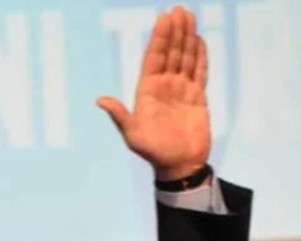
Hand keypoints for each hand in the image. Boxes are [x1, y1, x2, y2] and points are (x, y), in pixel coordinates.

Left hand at [97, 6, 209, 180]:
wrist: (178, 165)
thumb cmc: (152, 152)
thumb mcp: (132, 133)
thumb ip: (119, 114)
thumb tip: (100, 99)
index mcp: (147, 90)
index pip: (154, 57)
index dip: (159, 38)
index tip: (164, 18)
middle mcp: (163, 86)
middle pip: (170, 53)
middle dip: (174, 31)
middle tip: (178, 9)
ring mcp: (181, 90)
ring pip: (185, 58)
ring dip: (187, 38)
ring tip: (190, 16)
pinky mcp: (197, 98)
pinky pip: (199, 72)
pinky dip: (200, 56)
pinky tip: (200, 40)